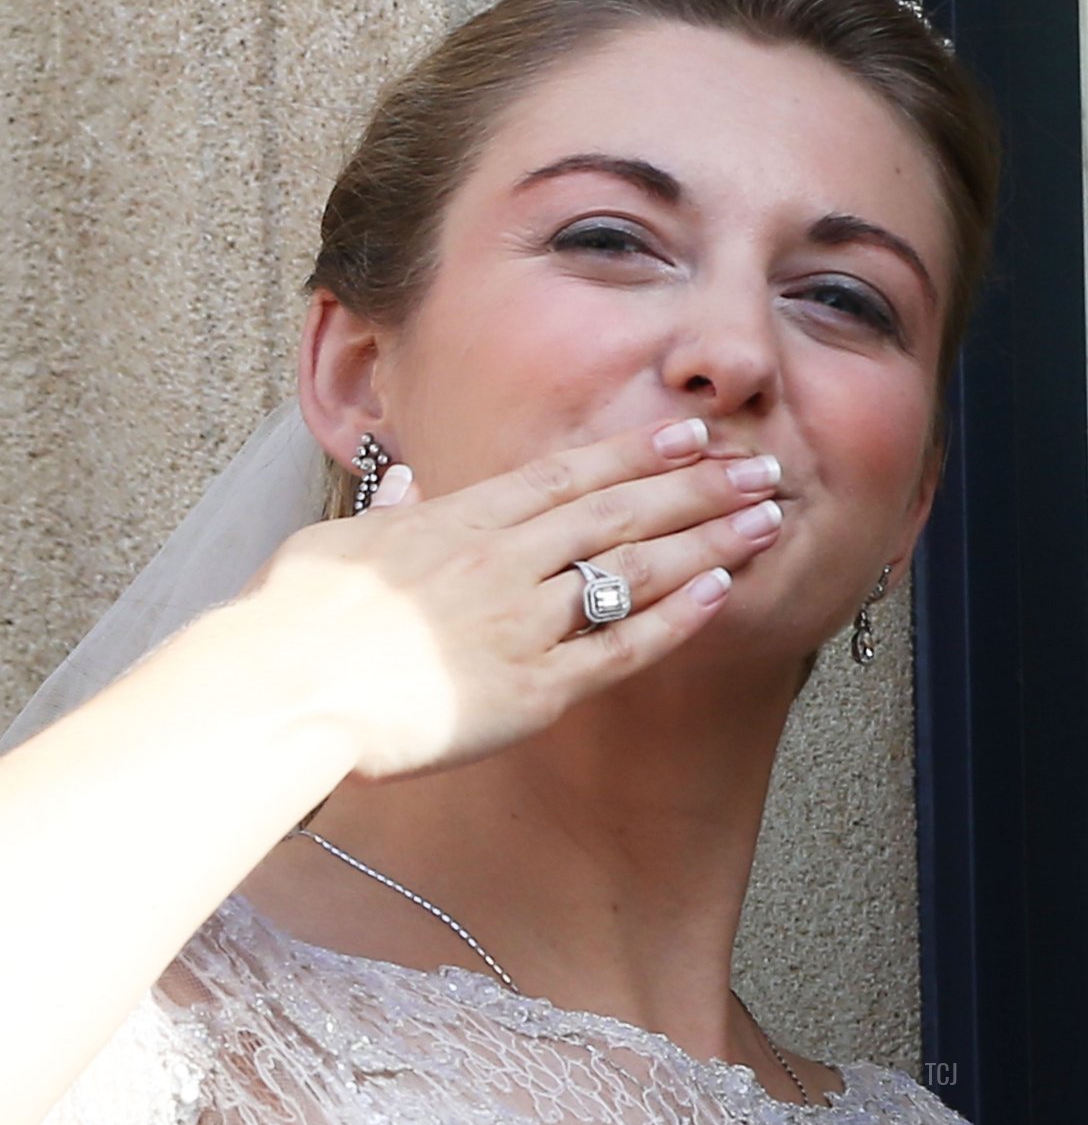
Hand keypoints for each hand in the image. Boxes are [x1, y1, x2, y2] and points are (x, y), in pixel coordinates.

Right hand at [244, 418, 783, 777]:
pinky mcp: (531, 691)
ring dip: (705, 540)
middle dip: (694, 485)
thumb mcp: (338, 542)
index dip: (634, 453)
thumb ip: (390, 514)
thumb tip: (412, 485)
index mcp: (459, 523)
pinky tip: (721, 594)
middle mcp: (503, 561)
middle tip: (759, 463)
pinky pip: (618, 649)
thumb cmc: (294, 618)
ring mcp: (522, 623)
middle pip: (617, 512)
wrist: (284, 688)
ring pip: (632, 570)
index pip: (564, 476)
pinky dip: (674, 619)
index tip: (688, 434)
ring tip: (766, 517)